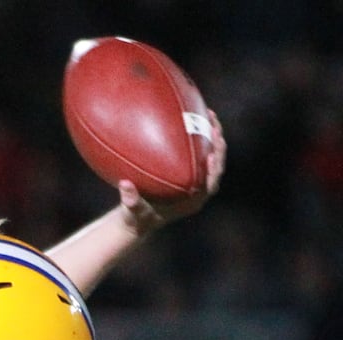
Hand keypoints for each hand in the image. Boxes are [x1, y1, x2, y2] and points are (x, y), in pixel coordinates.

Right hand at [118, 108, 226, 235]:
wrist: (139, 220)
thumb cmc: (137, 217)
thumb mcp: (132, 211)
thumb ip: (130, 200)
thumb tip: (124, 184)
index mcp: (192, 202)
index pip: (210, 186)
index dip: (214, 171)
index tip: (211, 155)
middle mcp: (198, 191)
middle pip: (216, 168)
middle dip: (218, 147)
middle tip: (214, 127)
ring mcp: (195, 182)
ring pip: (211, 157)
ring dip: (213, 138)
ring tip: (209, 115)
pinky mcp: (189, 174)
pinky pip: (200, 154)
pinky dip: (199, 138)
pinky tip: (194, 118)